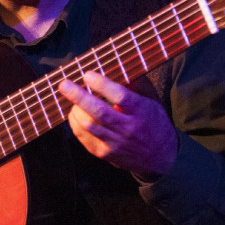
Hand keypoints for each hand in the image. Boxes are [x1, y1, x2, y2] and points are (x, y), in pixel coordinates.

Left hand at [59, 71, 177, 179]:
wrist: (161, 158)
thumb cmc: (154, 123)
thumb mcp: (152, 101)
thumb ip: (137, 84)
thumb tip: (118, 66)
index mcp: (141, 111)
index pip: (120, 96)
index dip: (102, 85)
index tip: (87, 74)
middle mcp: (128, 128)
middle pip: (99, 112)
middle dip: (78, 97)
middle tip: (64, 85)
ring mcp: (116, 143)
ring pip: (89, 126)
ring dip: (75, 110)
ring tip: (70, 97)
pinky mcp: (106, 154)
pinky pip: (84, 138)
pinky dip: (75, 124)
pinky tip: (74, 113)